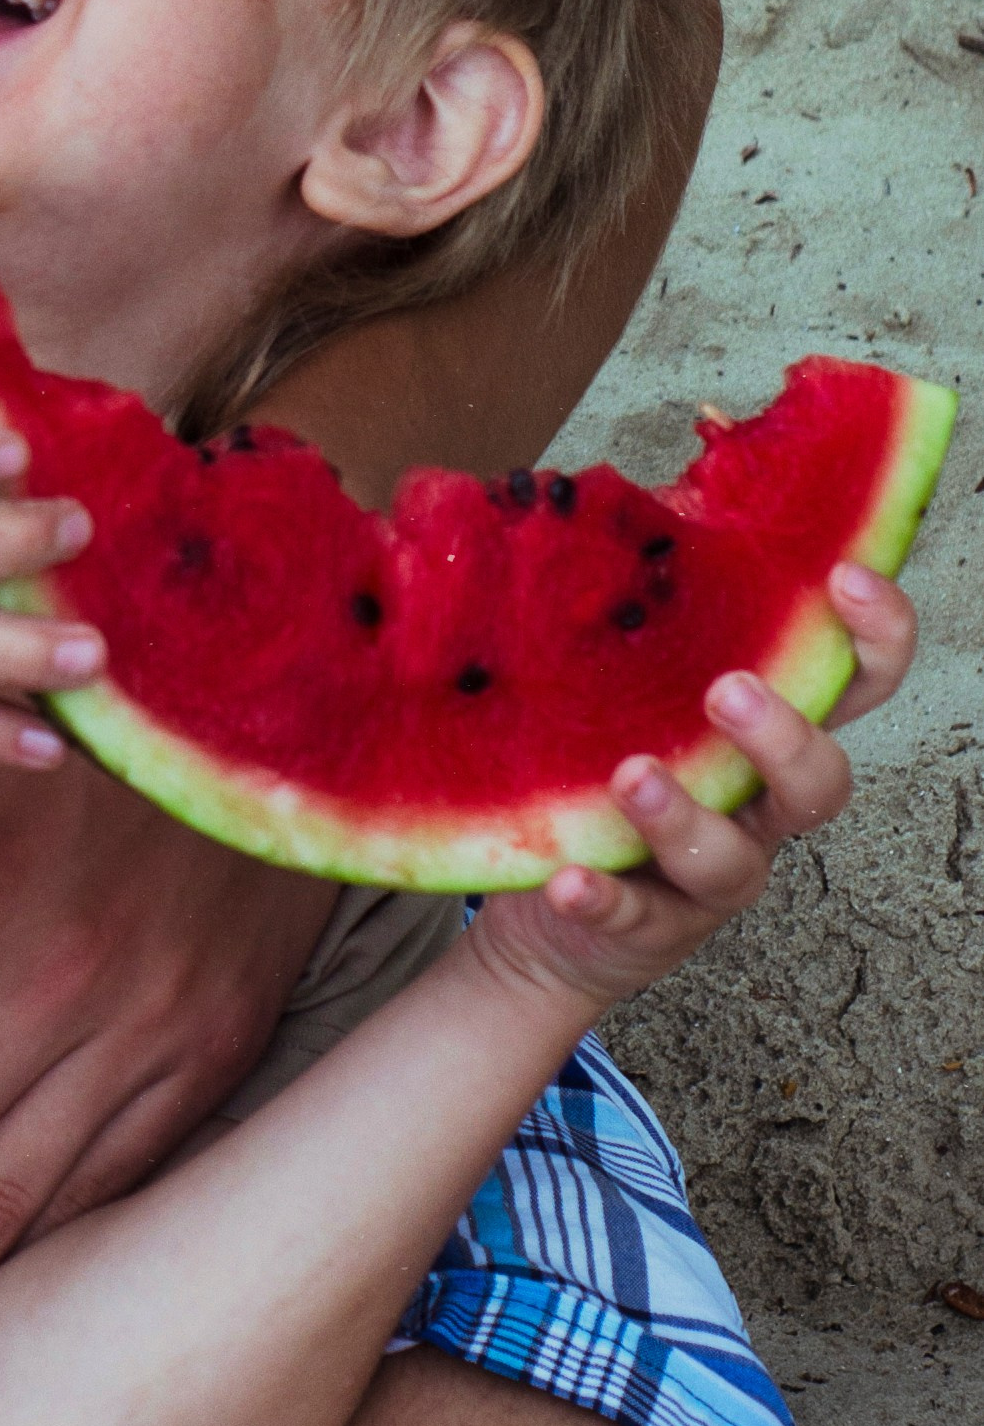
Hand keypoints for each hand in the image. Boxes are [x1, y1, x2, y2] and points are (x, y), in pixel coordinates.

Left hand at [471, 562, 917, 1010]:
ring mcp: (705, 876)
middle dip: (783, 734)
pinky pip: (631, 917)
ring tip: (631, 776)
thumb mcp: (624, 686)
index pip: (852, 684)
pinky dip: (602, 897)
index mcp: (764, 736)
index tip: (847, 577)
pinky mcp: (642, 928)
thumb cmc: (600, 772)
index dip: (874, 636)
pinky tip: (567, 878)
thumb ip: (646, 610)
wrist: (550, 915)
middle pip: (817, 782)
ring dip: (685, 817)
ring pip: (731, 859)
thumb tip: (637, 496)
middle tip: (728, 690)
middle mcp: (753, 809)